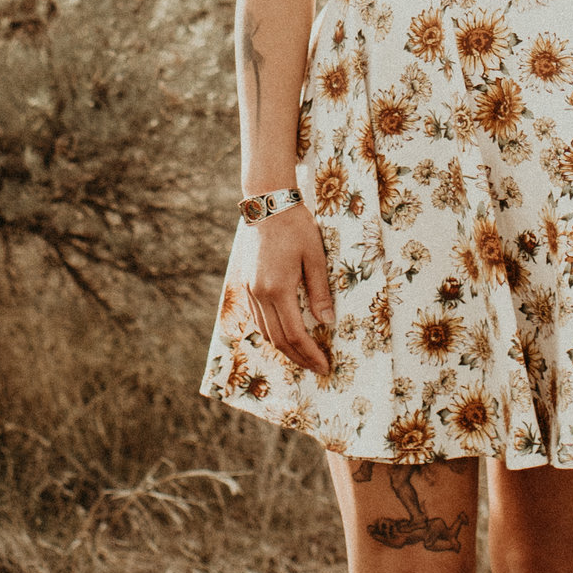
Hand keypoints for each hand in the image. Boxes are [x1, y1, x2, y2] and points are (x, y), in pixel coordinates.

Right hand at [245, 202, 334, 372]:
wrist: (268, 205)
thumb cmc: (296, 228)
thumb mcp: (315, 257)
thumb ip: (320, 291)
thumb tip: (326, 321)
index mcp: (278, 289)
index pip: (295, 334)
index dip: (310, 353)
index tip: (324, 365)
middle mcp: (260, 294)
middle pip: (278, 339)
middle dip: (298, 357)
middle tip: (317, 367)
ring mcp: (250, 290)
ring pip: (265, 332)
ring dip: (284, 348)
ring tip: (303, 355)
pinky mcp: (246, 285)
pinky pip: (257, 319)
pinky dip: (272, 332)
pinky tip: (285, 334)